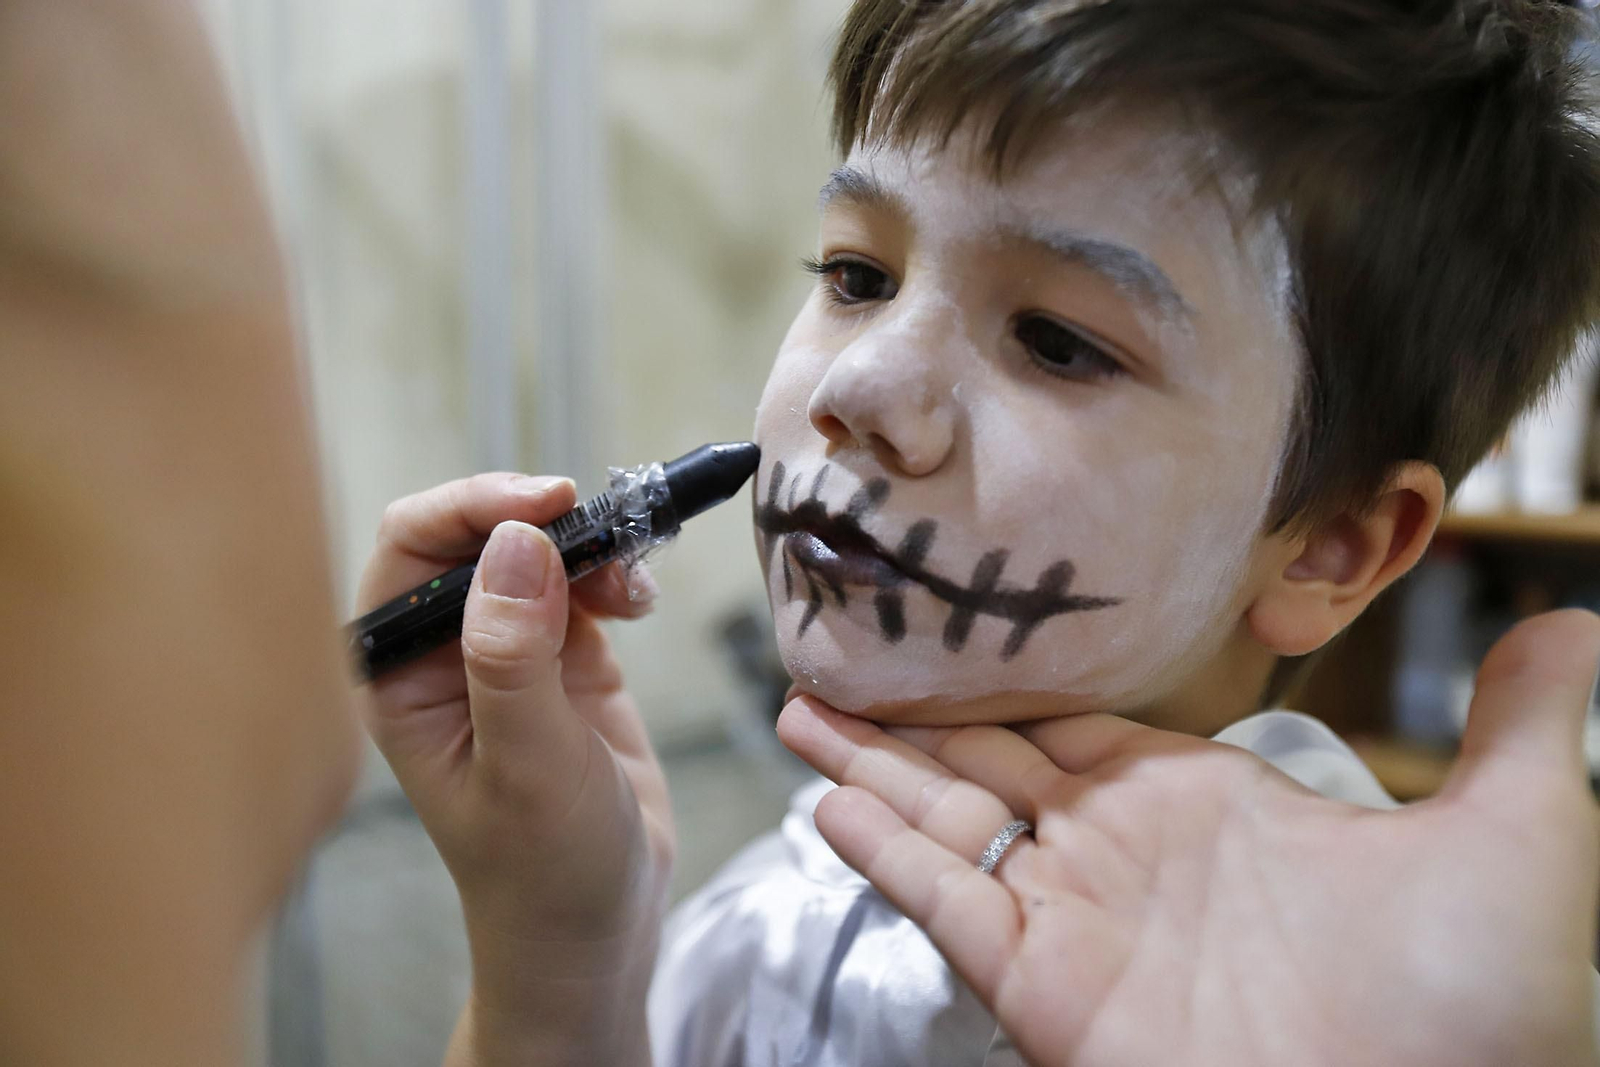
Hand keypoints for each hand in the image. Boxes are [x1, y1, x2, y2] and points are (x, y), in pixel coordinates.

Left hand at [356, 474, 672, 1066]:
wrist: (598, 927)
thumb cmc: (543, 869)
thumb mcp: (528, 764)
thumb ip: (512, 655)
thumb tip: (516, 542)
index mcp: (398, 675)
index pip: (411, 549)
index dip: (474, 508)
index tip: (553, 503)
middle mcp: (442, 652)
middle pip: (476, 534)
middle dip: (542, 519)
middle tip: (610, 529)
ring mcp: (505, 650)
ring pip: (536, 550)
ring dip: (590, 546)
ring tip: (632, 586)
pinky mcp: (562, 657)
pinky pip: (583, 583)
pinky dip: (617, 575)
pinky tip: (638, 603)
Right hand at [778, 610, 1599, 1066]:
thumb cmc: (1489, 1001)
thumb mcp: (1525, 837)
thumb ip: (1521, 724)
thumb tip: (1570, 618)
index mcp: (1203, 805)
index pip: (1075, 729)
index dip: (1006, 686)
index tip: (947, 638)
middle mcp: (1123, 856)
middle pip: (987, 767)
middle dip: (911, 719)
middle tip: (829, 663)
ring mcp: (1076, 919)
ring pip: (947, 822)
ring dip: (871, 767)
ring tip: (798, 711)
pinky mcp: (1043, 985)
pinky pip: (947, 901)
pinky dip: (885, 853)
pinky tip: (831, 802)